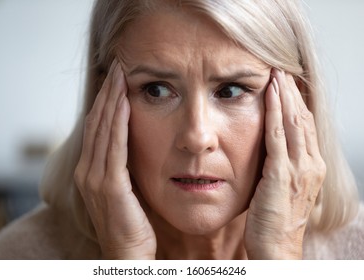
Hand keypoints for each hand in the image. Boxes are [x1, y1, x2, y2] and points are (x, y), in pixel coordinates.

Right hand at [74, 60, 155, 258]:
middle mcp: (87, 170)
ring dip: (112, 100)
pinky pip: (115, 147)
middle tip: (117, 66)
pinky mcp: (109, 185)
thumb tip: (130, 142)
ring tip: (120, 75)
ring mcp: (95, 178)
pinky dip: (118, 123)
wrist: (127, 253)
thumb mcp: (123, 187)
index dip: (105, 100)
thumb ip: (121, 164)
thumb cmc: (130, 220)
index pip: (97, 127)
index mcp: (90, 170)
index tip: (116, 78)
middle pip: (97, 122)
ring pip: (103, 130)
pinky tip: (124, 103)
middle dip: (107, 92)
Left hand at [245, 69, 325, 258]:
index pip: (306, 126)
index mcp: (311, 167)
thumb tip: (270, 147)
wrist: (276, 247)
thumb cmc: (275, 219)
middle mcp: (310, 164)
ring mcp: (298, 169)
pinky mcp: (281, 176)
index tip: (286, 83)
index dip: (297, 102)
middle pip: (303, 119)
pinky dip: (275, 112)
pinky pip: (278, 137)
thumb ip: (280, 165)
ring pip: (294, 122)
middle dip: (292, 92)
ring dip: (285, 95)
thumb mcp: (282, 187)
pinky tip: (270, 95)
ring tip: (276, 73)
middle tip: (281, 69)